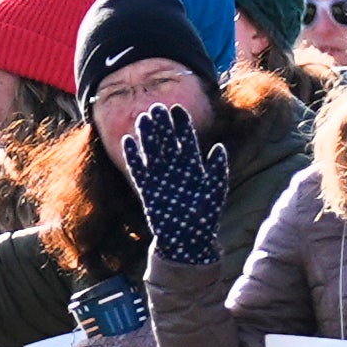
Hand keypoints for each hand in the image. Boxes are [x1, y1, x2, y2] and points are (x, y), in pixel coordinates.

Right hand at [121, 104, 229, 266]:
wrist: (188, 239)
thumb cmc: (206, 215)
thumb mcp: (216, 191)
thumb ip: (218, 169)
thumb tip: (218, 147)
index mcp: (193, 165)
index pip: (187, 139)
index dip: (182, 124)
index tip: (177, 109)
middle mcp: (175, 168)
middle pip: (167, 141)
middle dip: (162, 124)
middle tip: (156, 107)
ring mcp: (160, 177)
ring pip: (152, 151)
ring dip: (147, 136)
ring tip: (143, 119)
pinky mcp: (147, 189)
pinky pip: (138, 170)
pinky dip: (133, 157)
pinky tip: (128, 141)